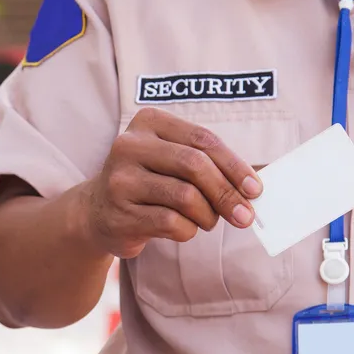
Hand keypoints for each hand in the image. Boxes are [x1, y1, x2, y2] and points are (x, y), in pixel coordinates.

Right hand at [80, 107, 262, 258]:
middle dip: (226, 193)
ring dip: (208, 215)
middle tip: (245, 215)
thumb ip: (210, 165)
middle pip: (194, 165)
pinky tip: (184, 229)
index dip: (234, 166)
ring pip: (185, 197)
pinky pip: (171, 223)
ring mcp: (120, 180)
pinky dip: (188, 231)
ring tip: (208, 221)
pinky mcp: (120, 214)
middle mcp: (129, 146)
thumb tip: (256, 183)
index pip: (203, 140)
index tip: (255, 189)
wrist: (98, 213)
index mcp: (148, 122)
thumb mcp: (173, 162)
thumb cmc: (149, 184)